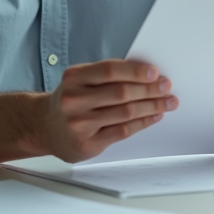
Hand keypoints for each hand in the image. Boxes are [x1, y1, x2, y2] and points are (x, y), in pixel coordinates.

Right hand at [41, 59, 176, 161]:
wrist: (45, 127)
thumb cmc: (71, 99)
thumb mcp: (80, 80)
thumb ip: (107, 75)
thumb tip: (146, 74)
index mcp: (74, 77)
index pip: (109, 70)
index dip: (135, 71)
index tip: (155, 72)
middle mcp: (74, 99)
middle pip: (121, 92)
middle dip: (149, 89)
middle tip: (167, 87)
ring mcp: (79, 123)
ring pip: (125, 112)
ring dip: (152, 106)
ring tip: (168, 102)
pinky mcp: (87, 143)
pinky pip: (122, 131)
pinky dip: (143, 122)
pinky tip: (154, 116)